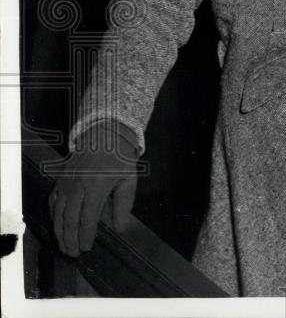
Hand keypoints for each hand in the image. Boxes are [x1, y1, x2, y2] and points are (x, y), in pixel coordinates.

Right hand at [48, 123, 138, 256]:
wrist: (104, 136)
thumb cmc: (119, 160)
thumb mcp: (128, 180)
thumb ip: (124, 204)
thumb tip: (121, 228)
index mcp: (95, 187)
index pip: (87, 218)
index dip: (85, 236)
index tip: (86, 248)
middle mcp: (77, 187)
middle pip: (69, 220)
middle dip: (70, 239)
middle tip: (73, 254)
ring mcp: (65, 184)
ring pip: (58, 213)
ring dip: (60, 232)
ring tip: (64, 246)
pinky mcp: (59, 180)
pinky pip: (53, 202)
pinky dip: (53, 217)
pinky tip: (58, 226)